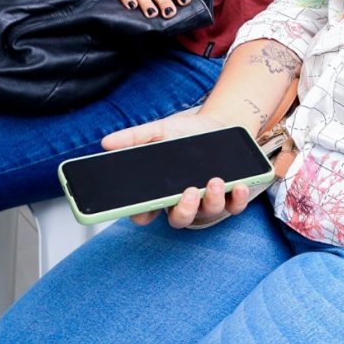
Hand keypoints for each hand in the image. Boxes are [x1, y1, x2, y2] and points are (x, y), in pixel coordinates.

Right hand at [101, 107, 252, 226]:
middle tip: (187, 193)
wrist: (222, 123)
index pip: (146, 212)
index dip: (142, 215)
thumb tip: (106, 142)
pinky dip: (237, 199)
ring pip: (207, 214)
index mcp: (162, 191)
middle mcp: (184, 201)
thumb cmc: (188, 132)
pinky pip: (234, 207)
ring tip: (214, 180)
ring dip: (210, 200)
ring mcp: (207, 201)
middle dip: (183, 211)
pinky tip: (238, 184)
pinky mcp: (231, 196)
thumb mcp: (160, 130)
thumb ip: (135, 138)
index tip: (142, 210)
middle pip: (179, 220)